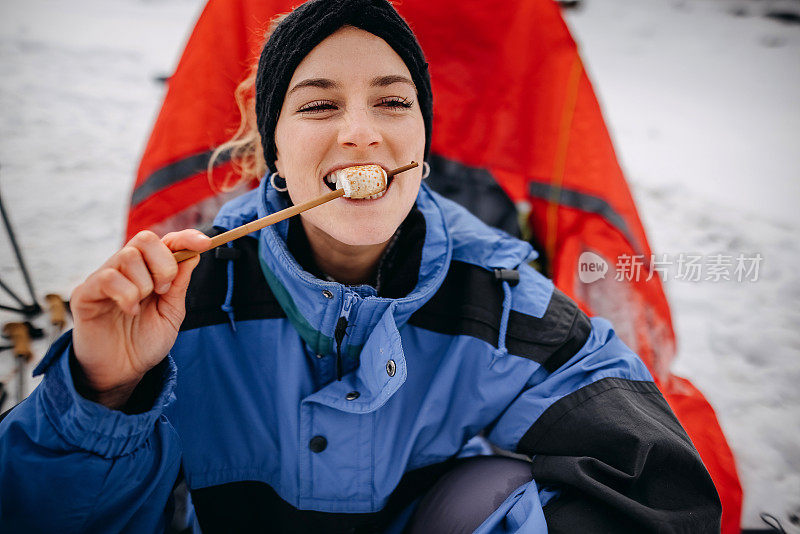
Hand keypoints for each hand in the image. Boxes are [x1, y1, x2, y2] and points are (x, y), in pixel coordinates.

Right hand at [70, 229, 210, 407]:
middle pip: (145, 239)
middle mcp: (125, 269)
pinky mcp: (85, 293)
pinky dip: (126, 294)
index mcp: (148, 271)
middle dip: (164, 264)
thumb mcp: (171, 313)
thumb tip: (193, 253)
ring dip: (144, 284)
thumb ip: (179, 284)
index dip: (186, 237)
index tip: (205, 244)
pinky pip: (107, 278)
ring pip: (127, 256)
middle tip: (164, 291)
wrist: (122, 372)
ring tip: (142, 306)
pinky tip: (129, 311)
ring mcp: (103, 278)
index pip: (166, 241)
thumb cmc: (145, 342)